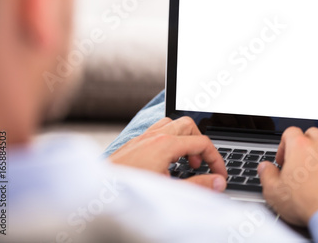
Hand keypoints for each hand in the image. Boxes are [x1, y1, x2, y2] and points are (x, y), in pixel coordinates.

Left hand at [109, 117, 227, 191]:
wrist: (97, 192)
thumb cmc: (129, 191)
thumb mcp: (169, 191)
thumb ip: (198, 186)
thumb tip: (218, 182)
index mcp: (166, 144)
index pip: (202, 143)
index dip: (216, 159)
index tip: (220, 175)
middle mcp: (154, 135)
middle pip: (189, 125)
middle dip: (200, 144)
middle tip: (200, 165)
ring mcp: (142, 137)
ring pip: (172, 124)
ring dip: (183, 139)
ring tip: (184, 161)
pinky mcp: (134, 143)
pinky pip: (157, 130)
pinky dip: (168, 140)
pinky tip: (165, 160)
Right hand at [258, 126, 317, 225]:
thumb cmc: (307, 204)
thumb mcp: (274, 193)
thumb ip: (267, 176)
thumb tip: (265, 168)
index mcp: (300, 146)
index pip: (290, 132)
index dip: (284, 145)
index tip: (284, 160)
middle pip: (312, 132)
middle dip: (306, 144)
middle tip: (302, 162)